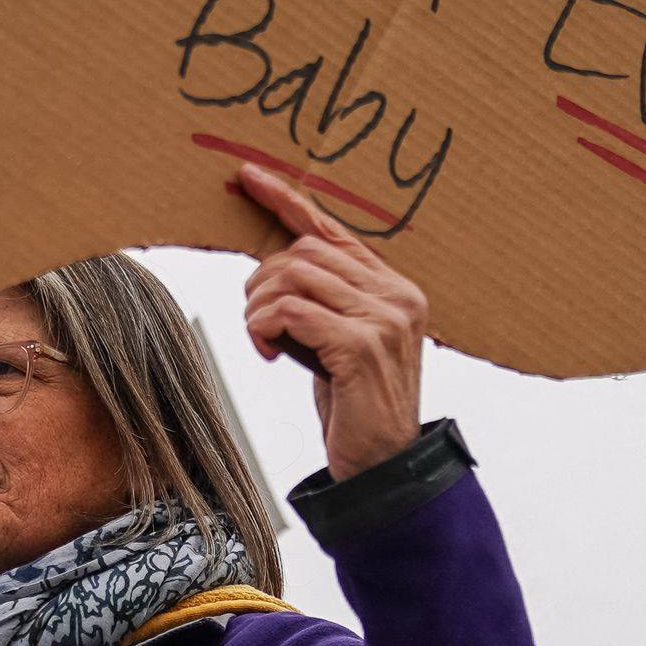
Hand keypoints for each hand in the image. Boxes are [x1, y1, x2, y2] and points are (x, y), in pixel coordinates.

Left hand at [236, 162, 427, 479]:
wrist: (383, 467)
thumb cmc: (356, 406)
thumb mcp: (339, 342)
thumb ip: (322, 300)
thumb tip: (272, 264)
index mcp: (395, 288)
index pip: (334, 230)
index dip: (287, 200)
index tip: (249, 177)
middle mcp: (397, 296)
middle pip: (305, 251)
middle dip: (263, 279)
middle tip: (256, 317)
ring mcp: (383, 319)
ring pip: (294, 276)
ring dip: (260, 306)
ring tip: (262, 338)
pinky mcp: (361, 346)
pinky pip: (291, 311)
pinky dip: (265, 327)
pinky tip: (268, 351)